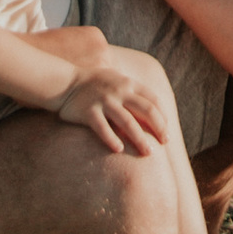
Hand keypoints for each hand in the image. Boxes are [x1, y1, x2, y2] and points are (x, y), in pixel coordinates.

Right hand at [53, 53, 172, 152]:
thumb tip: (153, 112)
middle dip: (158, 128)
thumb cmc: (95, 84)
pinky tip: (119, 150)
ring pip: (128, 122)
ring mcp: (104, 101)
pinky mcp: (89, 112)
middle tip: (164, 143)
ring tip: (148, 152)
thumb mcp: (117, 80)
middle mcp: (119, 91)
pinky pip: (103, 128)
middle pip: (146, 111)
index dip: (163, 117)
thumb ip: (133, 93)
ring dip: (140, 139)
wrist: (66, 82)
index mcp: (128, 83)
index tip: (166, 131)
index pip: (153, 100)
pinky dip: (112, 140)